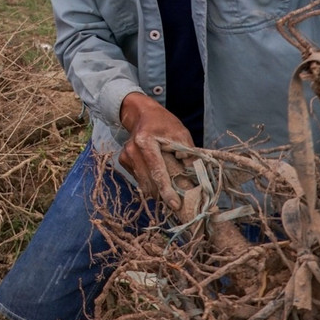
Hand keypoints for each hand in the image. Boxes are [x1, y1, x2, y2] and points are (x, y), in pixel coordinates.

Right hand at [117, 92, 193, 209]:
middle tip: (180, 202)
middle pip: (149, 182)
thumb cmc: (162, 122)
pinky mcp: (124, 162)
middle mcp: (131, 151)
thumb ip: (187, 152)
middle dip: (164, 194)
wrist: (141, 114)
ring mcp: (126, 157)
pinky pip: (140, 179)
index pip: (157, 171)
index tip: (175, 205)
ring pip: (144, 184)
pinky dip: (151, 183)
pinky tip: (160, 180)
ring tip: (171, 193)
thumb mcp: (180, 132)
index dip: (167, 190)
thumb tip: (194, 173)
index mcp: (144, 141)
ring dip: (158, 191)